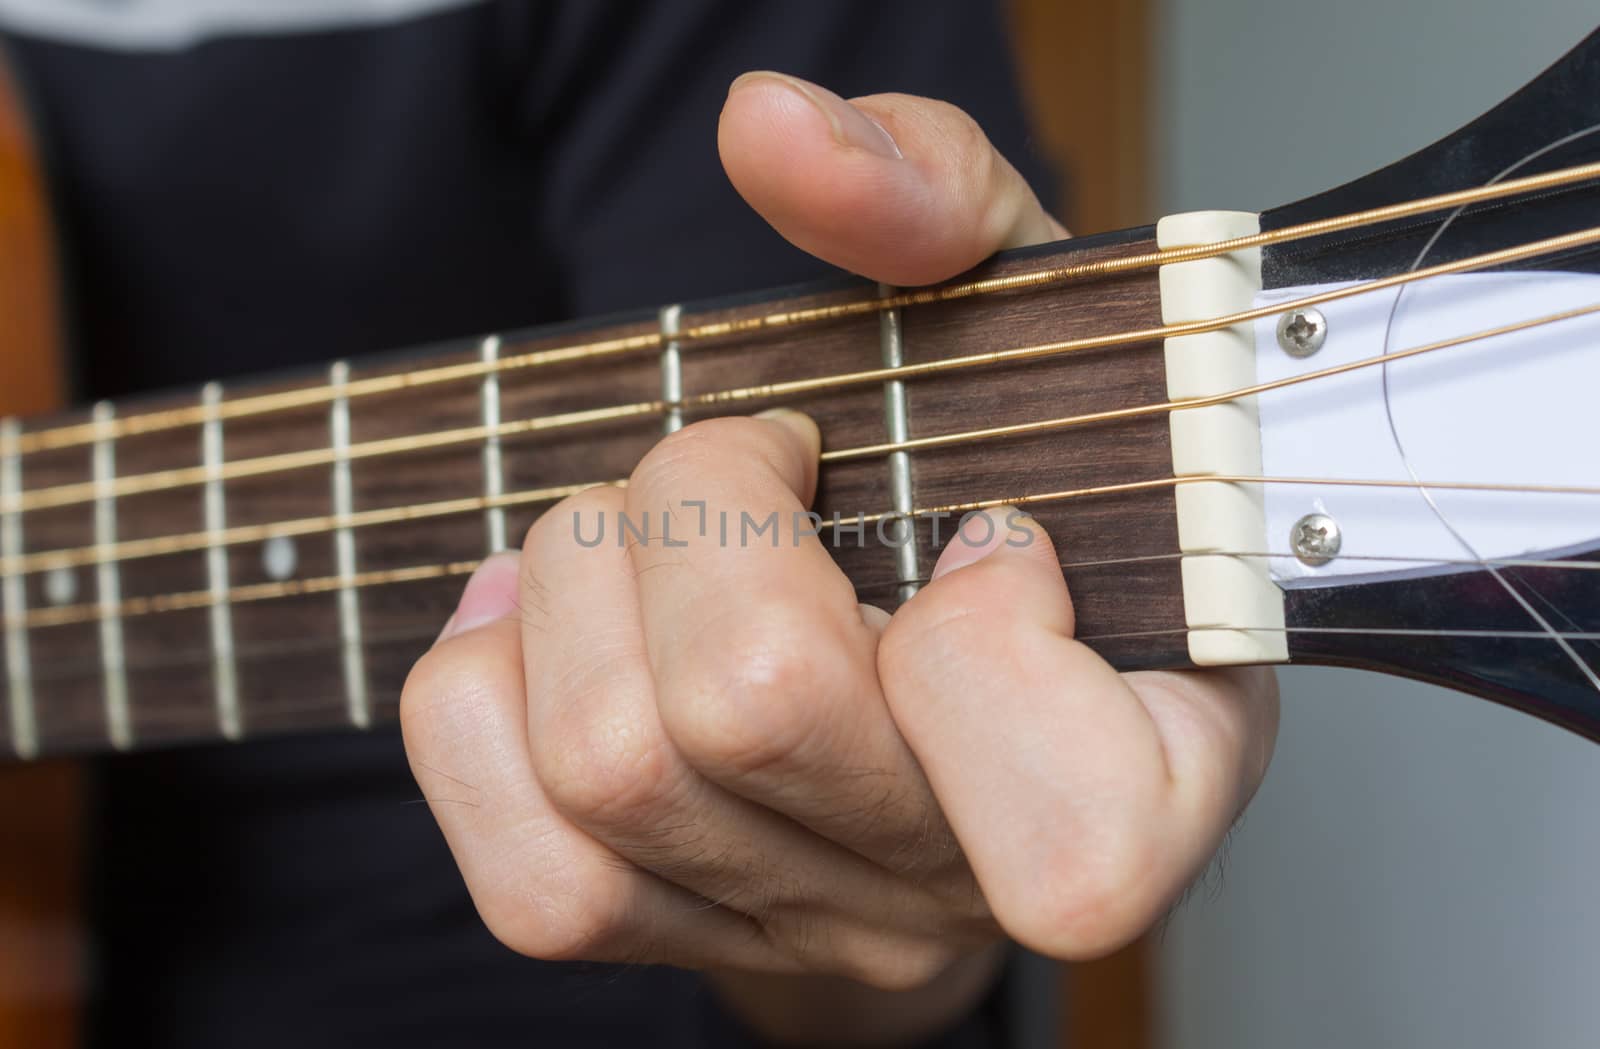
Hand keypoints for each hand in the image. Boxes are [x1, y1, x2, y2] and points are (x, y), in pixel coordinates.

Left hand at [402, 72, 1277, 1039]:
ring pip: (610, 772)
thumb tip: (771, 128)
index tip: (981, 525)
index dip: (982, 633)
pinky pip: (527, 872)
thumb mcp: (1018, 317)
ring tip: (648, 524)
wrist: (940, 645)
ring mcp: (810, 924)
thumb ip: (932, 199)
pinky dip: (484, 696)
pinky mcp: (668, 933)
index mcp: (1141, 772)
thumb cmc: (1009, 477)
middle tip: (752, 459)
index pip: (1064, 821)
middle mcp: (963, 882)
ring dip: (579, 574)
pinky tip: (545, 617)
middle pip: (752, 715)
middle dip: (701, 509)